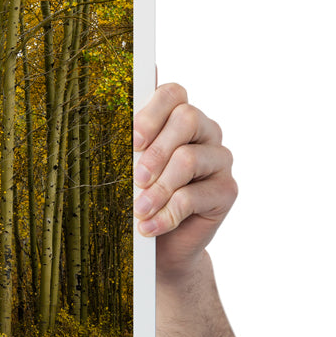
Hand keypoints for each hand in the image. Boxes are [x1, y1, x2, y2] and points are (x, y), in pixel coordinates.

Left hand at [133, 83, 236, 278]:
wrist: (158, 244)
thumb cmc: (136, 196)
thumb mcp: (125, 166)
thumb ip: (125, 138)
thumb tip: (108, 104)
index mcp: (176, 116)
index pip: (172, 93)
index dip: (151, 113)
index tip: (132, 142)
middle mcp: (204, 131)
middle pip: (187, 118)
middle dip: (155, 151)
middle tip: (135, 179)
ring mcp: (218, 159)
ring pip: (188, 159)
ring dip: (158, 188)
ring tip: (138, 210)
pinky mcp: (227, 190)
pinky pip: (195, 196)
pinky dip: (167, 213)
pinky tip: (149, 226)